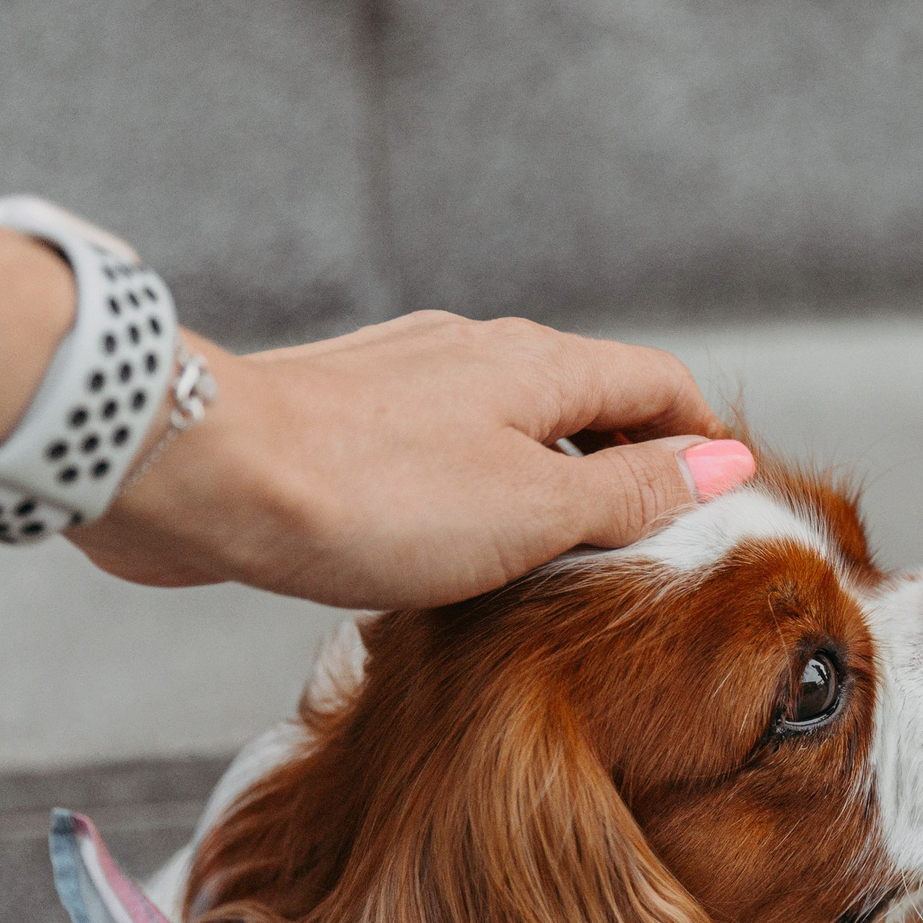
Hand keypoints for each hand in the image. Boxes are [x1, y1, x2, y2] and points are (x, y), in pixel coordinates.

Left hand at [0, 119, 756, 610]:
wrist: (196, 472)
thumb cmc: (366, 494)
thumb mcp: (532, 510)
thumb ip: (630, 492)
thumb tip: (725, 466)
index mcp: (539, 366)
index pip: (659, 384)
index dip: (704, 441)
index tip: (727, 506)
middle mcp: (476, 353)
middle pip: (587, 401)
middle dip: (628, 468)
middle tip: (648, 555)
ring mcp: (404, 380)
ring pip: (509, 427)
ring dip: (547, 487)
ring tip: (554, 569)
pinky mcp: (341, 419)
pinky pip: (439, 451)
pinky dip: (474, 496)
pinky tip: (450, 557)